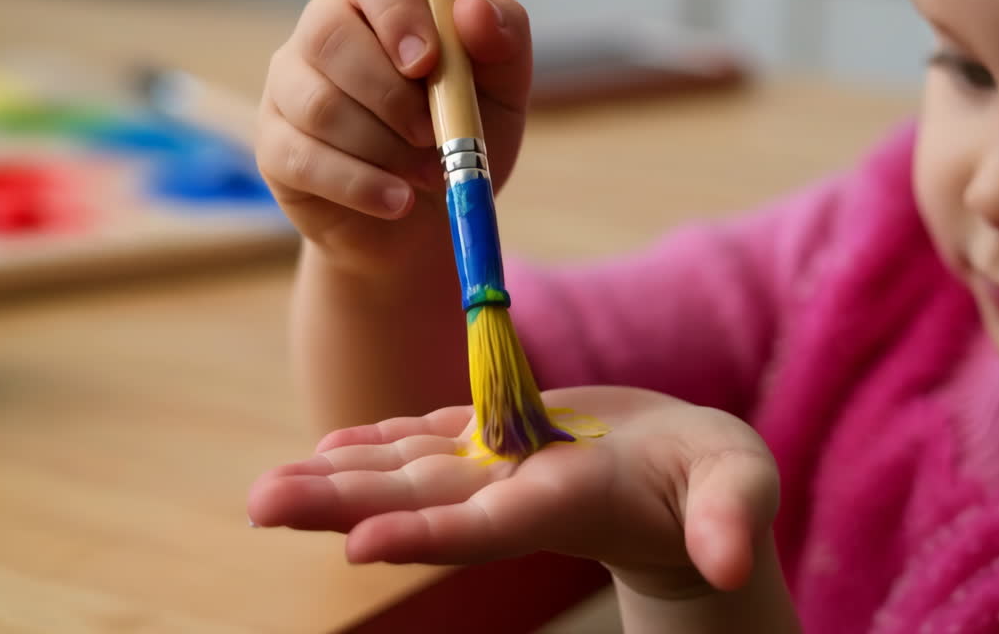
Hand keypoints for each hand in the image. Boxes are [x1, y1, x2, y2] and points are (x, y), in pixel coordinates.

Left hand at [248, 387, 779, 596]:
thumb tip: (732, 557)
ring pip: (409, 472)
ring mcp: (502, 468)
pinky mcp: (502, 439)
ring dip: (337, 477)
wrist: (683, 482)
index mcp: (569, 504)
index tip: (357, 547)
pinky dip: (378, 441)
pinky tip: (329, 442)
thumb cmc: (719, 489)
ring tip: (268, 487)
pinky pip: (430, 439)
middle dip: (342, 506)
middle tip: (261, 506)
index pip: (490, 527)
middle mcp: (518, 493)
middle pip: (421, 502)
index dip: (428, 534)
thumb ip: (728, 520)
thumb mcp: (737, 492)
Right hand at [255, 0, 532, 274]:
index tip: (427, 62)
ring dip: (385, 148)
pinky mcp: (274, 148)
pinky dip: (361, 186)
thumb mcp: (502, 94)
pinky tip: (396, 202)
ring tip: (429, 176)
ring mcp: (290, 88)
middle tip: (434, 136)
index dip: (398, 9)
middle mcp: (326, 33)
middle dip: (391, 95)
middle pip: (331, 33)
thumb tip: (472, 8)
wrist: (428, 226)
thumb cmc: (461, 140)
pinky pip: (304, 159)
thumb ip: (503, 41)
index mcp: (383, 4)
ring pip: (320, 104)